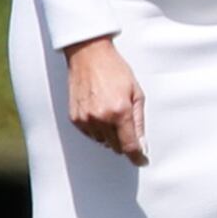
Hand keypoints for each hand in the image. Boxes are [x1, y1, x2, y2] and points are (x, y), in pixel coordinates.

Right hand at [64, 36, 146, 164]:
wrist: (89, 56)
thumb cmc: (115, 71)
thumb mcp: (137, 94)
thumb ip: (139, 122)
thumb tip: (141, 144)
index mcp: (120, 112)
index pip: (129, 146)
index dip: (137, 157)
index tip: (142, 161)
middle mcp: (101, 118)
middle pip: (116, 146)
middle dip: (125, 141)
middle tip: (127, 123)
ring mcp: (85, 119)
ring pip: (103, 142)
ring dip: (110, 135)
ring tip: (112, 112)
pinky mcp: (74, 118)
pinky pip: (90, 134)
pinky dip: (98, 129)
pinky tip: (101, 112)